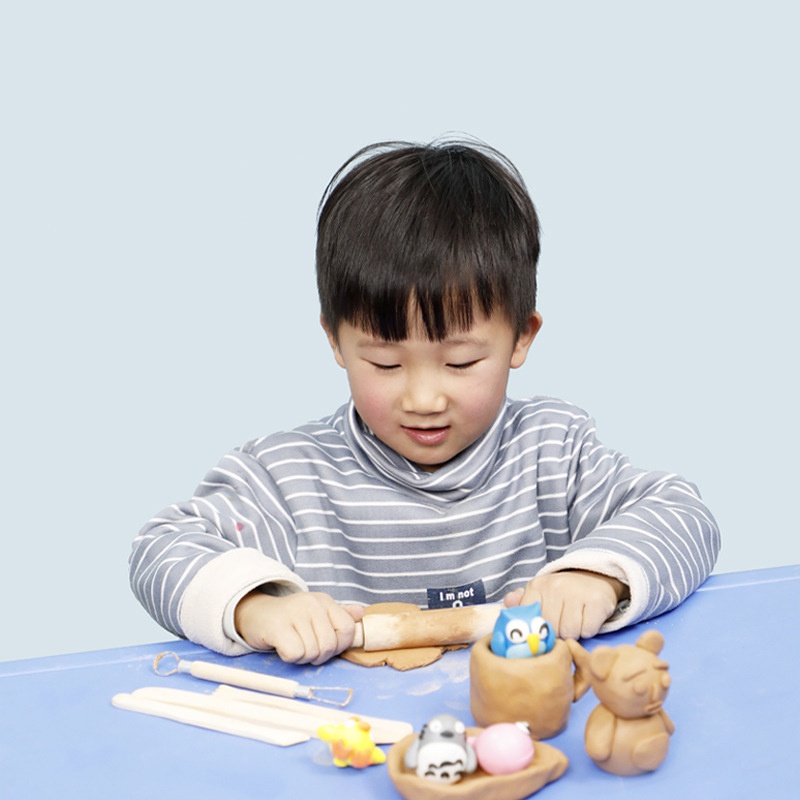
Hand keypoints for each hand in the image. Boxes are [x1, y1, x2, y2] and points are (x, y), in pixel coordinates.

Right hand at [234, 590, 364, 664]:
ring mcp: (295, 613)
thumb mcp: (316, 612)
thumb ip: (339, 614)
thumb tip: (361, 613)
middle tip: (305, 648)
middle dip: (318, 656)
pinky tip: (283, 647)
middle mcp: (311, 604)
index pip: (347, 629)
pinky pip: (295, 653)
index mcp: (324, 601)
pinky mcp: (277, 626)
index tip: (325, 645)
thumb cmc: (290, 618)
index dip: (339, 645)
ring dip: (302, 657)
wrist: (256, 614)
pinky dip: (289, 657)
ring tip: (292, 645)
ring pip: (312, 652)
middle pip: (330, 645)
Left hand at [503, 570, 628, 639]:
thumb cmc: (562, 591)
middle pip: (551, 628)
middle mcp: (555, 586)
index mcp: (537, 586)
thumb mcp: (540, 592)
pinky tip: (586, 619)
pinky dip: (588, 630)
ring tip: (574, 620)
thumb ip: (522, 600)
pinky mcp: (596, 601)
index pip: (530, 617)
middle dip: (557, 632)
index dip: (537, 628)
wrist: (594, 575)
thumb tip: (507, 604)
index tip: (543, 627)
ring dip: (573, 633)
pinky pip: (587, 630)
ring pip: (569, 632)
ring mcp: (576, 592)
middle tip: (562, 623)